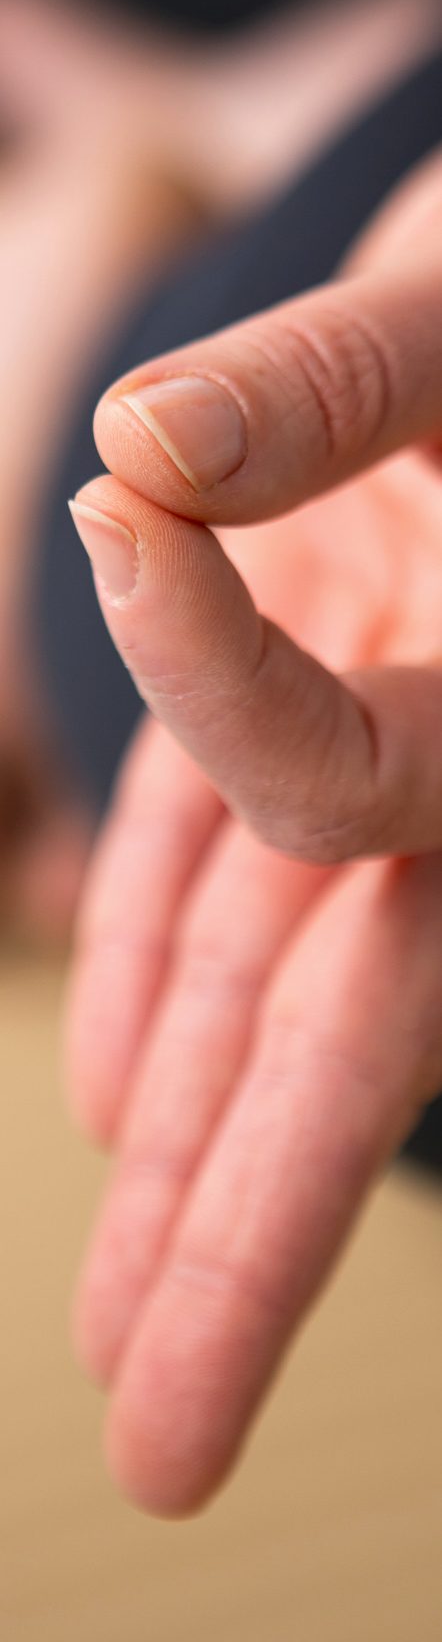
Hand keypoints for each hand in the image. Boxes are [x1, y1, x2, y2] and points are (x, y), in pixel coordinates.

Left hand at [67, 150, 441, 1514]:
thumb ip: (329, 387)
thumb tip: (136, 455)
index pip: (338, 772)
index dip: (210, 672)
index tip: (121, 503)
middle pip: (353, 1029)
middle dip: (250, 1230)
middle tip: (164, 1448)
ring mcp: (395, 755)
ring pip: (283, 982)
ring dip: (192, 1146)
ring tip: (125, 1333)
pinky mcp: (335, 712)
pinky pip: (242, 876)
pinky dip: (175, 975)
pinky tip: (126, 1096)